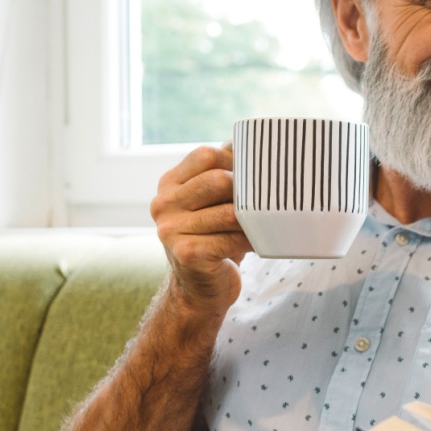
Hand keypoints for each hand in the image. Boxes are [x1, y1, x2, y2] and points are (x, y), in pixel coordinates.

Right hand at [149, 143, 251, 314]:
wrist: (199, 291)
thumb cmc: (215, 239)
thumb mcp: (212, 203)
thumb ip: (225, 173)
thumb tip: (259, 139)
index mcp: (169, 184)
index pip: (206, 154)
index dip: (236, 160)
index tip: (257, 172)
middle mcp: (163, 204)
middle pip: (218, 180)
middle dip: (248, 191)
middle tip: (267, 201)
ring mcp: (171, 230)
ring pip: (229, 212)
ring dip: (254, 219)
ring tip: (267, 223)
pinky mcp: (187, 253)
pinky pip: (232, 238)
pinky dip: (252, 241)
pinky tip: (259, 243)